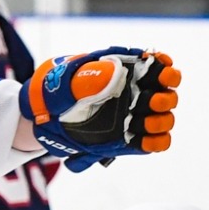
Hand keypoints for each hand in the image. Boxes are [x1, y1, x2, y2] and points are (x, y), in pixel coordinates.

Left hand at [21, 47, 178, 170]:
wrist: (40, 116)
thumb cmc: (54, 91)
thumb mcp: (63, 80)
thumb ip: (85, 78)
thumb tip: (112, 75)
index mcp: (125, 72)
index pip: (159, 67)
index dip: (165, 69)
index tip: (161, 71)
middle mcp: (134, 94)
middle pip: (168, 95)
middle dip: (163, 99)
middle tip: (149, 101)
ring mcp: (134, 117)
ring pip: (166, 119)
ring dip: (160, 121)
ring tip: (140, 123)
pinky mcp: (130, 141)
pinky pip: (156, 142)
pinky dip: (156, 141)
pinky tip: (142, 139)